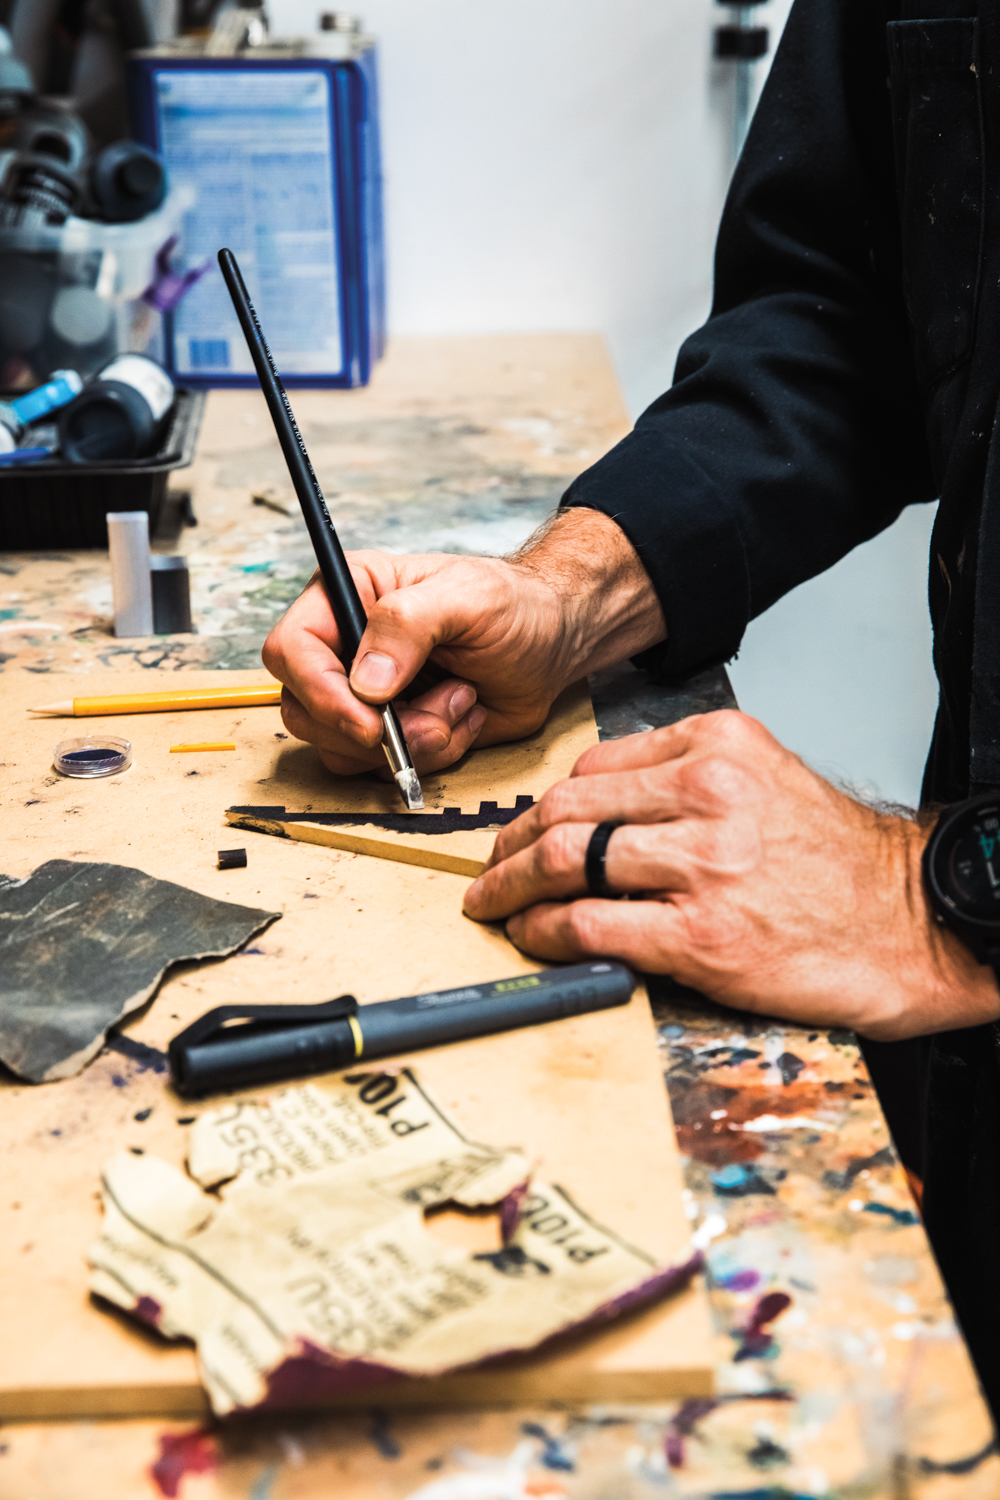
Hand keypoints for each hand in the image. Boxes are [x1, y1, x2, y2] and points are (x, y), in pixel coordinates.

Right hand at [262, 509, 664, 777]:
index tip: (369, 719)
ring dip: (411, 742)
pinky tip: (463, 716)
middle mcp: (343, 649)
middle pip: (304, 712)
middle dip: (371, 731)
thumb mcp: (468, 597)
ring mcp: (363, 697)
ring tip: (461, 700)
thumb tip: (365, 681)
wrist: (552, 643)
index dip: (320, 692)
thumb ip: (409, 625)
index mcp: (345, 597)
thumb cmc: (513, 605)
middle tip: (432, 719)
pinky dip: (432, 755)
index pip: (291, 651)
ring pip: (344, 751)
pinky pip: (384, 770)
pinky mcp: (391, 733)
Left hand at [462, 711, 998, 1039]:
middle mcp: (709, 793)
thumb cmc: (836, 866)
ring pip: (567, 861)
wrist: (909, 925)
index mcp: (719, 746)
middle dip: (510, 845)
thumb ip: (681, 782)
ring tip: (494, 904)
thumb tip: (591, 810)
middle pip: (567, 809)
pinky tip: (534, 937)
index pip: (593, 767)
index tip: (522, 829)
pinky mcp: (702, 934)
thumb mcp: (765, 781)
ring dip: (512, 888)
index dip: (541, 805)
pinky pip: (589, 925)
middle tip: (489, 871)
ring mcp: (705, 864)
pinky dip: (545, 932)